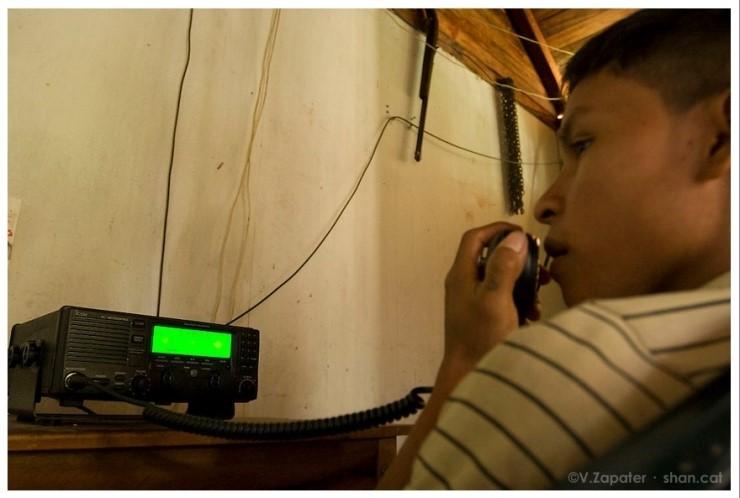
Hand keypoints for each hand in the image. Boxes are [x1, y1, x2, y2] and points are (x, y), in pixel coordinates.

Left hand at [442, 222, 529, 370]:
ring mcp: (472, 301)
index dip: (497, 229)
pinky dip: (519, 300)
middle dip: (517, 258)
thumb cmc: (480, 339)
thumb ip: (503, 267)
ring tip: (541, 290)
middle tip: (539, 265)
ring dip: (522, 281)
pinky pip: (502, 298)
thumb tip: (514, 238)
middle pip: (490, 257)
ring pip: (500, 279)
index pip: (474, 238)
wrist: (469, 377)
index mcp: (461, 275)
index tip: (521, 233)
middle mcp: (464, 285)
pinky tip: (532, 313)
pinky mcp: (482, 317)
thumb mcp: (495, 299)